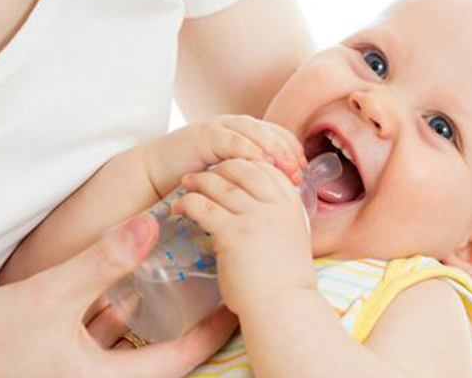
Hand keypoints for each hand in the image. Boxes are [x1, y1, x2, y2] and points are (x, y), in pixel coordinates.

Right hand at [0, 215, 235, 377]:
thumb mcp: (49, 296)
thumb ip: (102, 260)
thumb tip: (150, 222)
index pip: (179, 359)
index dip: (211, 329)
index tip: (233, 300)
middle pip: (160, 353)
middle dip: (187, 320)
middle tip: (211, 282)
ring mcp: (79, 374)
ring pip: (130, 344)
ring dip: (151, 313)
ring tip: (176, 273)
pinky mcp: (60, 363)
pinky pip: (101, 339)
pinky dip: (116, 312)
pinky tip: (123, 283)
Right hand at [146, 115, 307, 190]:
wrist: (154, 178)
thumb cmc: (194, 185)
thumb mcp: (229, 182)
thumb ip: (251, 181)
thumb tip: (282, 195)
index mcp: (245, 135)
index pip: (277, 137)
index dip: (292, 151)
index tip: (304, 172)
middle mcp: (234, 127)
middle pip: (270, 132)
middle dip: (287, 150)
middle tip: (299, 171)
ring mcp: (219, 128)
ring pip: (254, 132)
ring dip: (273, 149)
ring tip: (286, 167)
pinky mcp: (204, 134)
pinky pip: (231, 139)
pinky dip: (248, 149)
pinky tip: (260, 163)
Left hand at [173, 159, 315, 315]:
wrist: (283, 308)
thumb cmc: (284, 282)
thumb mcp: (292, 238)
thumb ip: (275, 218)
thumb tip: (254, 209)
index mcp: (291, 204)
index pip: (266, 168)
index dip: (244, 163)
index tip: (229, 170)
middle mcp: (274, 204)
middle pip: (242, 168)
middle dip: (219, 168)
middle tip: (202, 174)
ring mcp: (253, 216)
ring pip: (219, 184)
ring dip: (198, 181)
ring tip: (186, 185)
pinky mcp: (232, 232)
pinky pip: (203, 206)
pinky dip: (188, 202)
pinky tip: (180, 208)